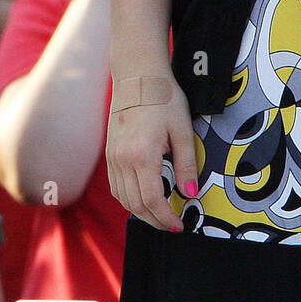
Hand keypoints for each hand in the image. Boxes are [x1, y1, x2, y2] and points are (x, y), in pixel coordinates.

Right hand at [106, 74, 198, 230]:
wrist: (138, 76)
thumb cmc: (164, 98)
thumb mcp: (183, 129)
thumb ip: (187, 164)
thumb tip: (191, 194)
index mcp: (142, 155)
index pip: (152, 200)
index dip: (165, 217)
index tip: (179, 224)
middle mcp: (123, 160)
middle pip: (136, 204)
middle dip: (154, 220)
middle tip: (171, 225)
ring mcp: (113, 157)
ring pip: (123, 199)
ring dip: (141, 212)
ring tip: (160, 216)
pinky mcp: (109, 154)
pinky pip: (116, 186)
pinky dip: (129, 199)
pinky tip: (143, 198)